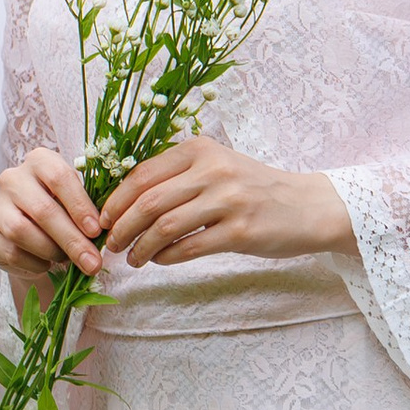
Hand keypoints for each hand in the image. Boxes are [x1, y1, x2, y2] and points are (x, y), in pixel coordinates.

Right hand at [0, 149, 103, 291]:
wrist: (30, 232)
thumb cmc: (61, 210)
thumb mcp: (76, 201)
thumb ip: (88, 210)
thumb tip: (101, 234)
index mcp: (39, 161)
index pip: (59, 178)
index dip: (79, 206)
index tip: (97, 230)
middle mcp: (12, 178)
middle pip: (42, 210)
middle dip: (72, 240)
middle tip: (93, 262)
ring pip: (22, 231)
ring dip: (52, 251)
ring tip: (68, 260)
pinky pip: (11, 252)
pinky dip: (35, 263)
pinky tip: (47, 264)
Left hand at [99, 137, 357, 267]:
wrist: (307, 206)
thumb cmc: (253, 188)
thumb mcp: (216, 166)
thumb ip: (177, 176)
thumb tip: (125, 201)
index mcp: (200, 149)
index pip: (143, 174)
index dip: (116, 200)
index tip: (102, 219)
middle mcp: (214, 170)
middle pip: (149, 201)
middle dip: (122, 226)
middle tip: (111, 244)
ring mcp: (229, 200)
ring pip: (166, 226)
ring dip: (141, 247)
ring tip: (132, 259)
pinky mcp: (241, 231)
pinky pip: (190, 247)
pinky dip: (167, 257)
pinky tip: (160, 260)